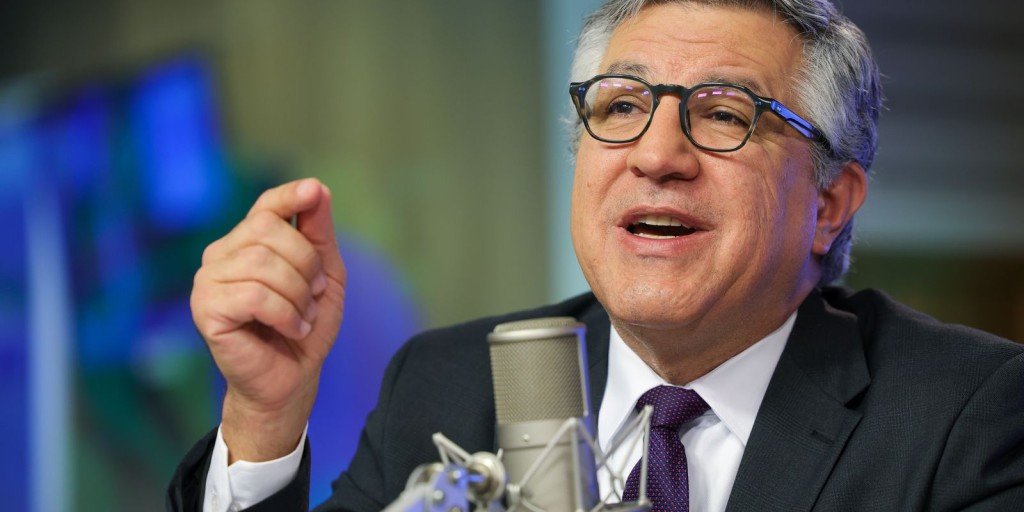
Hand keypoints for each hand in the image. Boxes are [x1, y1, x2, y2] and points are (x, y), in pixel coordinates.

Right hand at [191, 178, 345, 461]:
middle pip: (268, 230)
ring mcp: (208, 281)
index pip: (265, 205)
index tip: (314, 191)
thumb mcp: (323, 275)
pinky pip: (253, 295)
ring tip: (302, 318)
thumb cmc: (304, 326)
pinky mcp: (205, 310)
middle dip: (306, 262)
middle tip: (313, 294)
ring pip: (262, 263)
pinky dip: (285, 314)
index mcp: (247, 242)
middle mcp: (221, 255)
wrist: (292, 379)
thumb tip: (317, 189)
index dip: (290, 195)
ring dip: (297, 294)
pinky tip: (292, 329)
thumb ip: (318, 234)